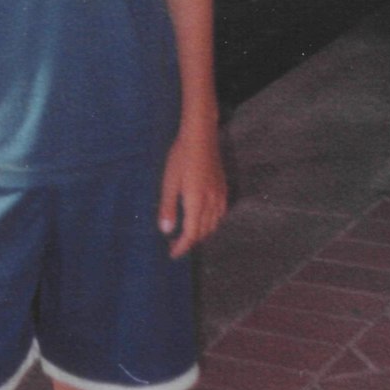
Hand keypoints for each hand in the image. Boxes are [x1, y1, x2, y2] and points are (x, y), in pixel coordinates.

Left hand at [158, 117, 226, 259]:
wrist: (201, 136)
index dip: (182, 247)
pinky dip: (211, 223)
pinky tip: (202, 219)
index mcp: (197, 203)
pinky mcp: (223, 188)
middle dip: (190, 242)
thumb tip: (166, 231)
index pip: (191, 234)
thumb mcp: (169, 182)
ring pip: (213, 224)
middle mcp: (211, 203)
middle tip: (175, 245)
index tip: (172, 254)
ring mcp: (220, 195)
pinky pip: (219, 214)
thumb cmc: (181, 157)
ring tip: (186, 234)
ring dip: (201, 233)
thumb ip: (168, 207)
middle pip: (203, 232)